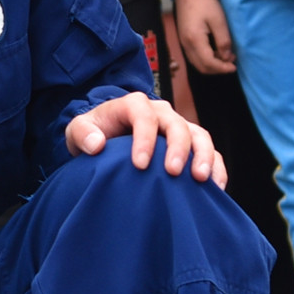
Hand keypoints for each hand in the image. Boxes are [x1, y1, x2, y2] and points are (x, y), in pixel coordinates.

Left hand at [67, 91, 221, 184]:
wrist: (105, 138)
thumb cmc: (93, 133)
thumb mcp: (77, 130)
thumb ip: (82, 133)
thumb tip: (96, 145)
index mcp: (134, 105)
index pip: (143, 116)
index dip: (145, 139)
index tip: (140, 165)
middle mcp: (160, 113)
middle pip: (177, 125)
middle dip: (178, 148)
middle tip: (173, 173)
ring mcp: (178, 127)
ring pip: (199, 136)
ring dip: (204, 156)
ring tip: (201, 179)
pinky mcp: (190, 144)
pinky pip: (210, 152)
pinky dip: (216, 167)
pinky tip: (216, 188)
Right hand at [171, 0, 236, 73]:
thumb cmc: (204, 2)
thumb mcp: (218, 20)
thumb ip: (223, 41)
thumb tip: (227, 57)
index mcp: (195, 40)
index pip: (209, 63)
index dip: (222, 68)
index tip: (234, 66)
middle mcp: (186, 45)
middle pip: (202, 67)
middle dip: (218, 69)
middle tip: (231, 63)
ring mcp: (183, 43)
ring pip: (197, 63)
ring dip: (212, 65)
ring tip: (225, 58)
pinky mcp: (184, 39)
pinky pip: (194, 56)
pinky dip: (205, 59)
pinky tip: (216, 52)